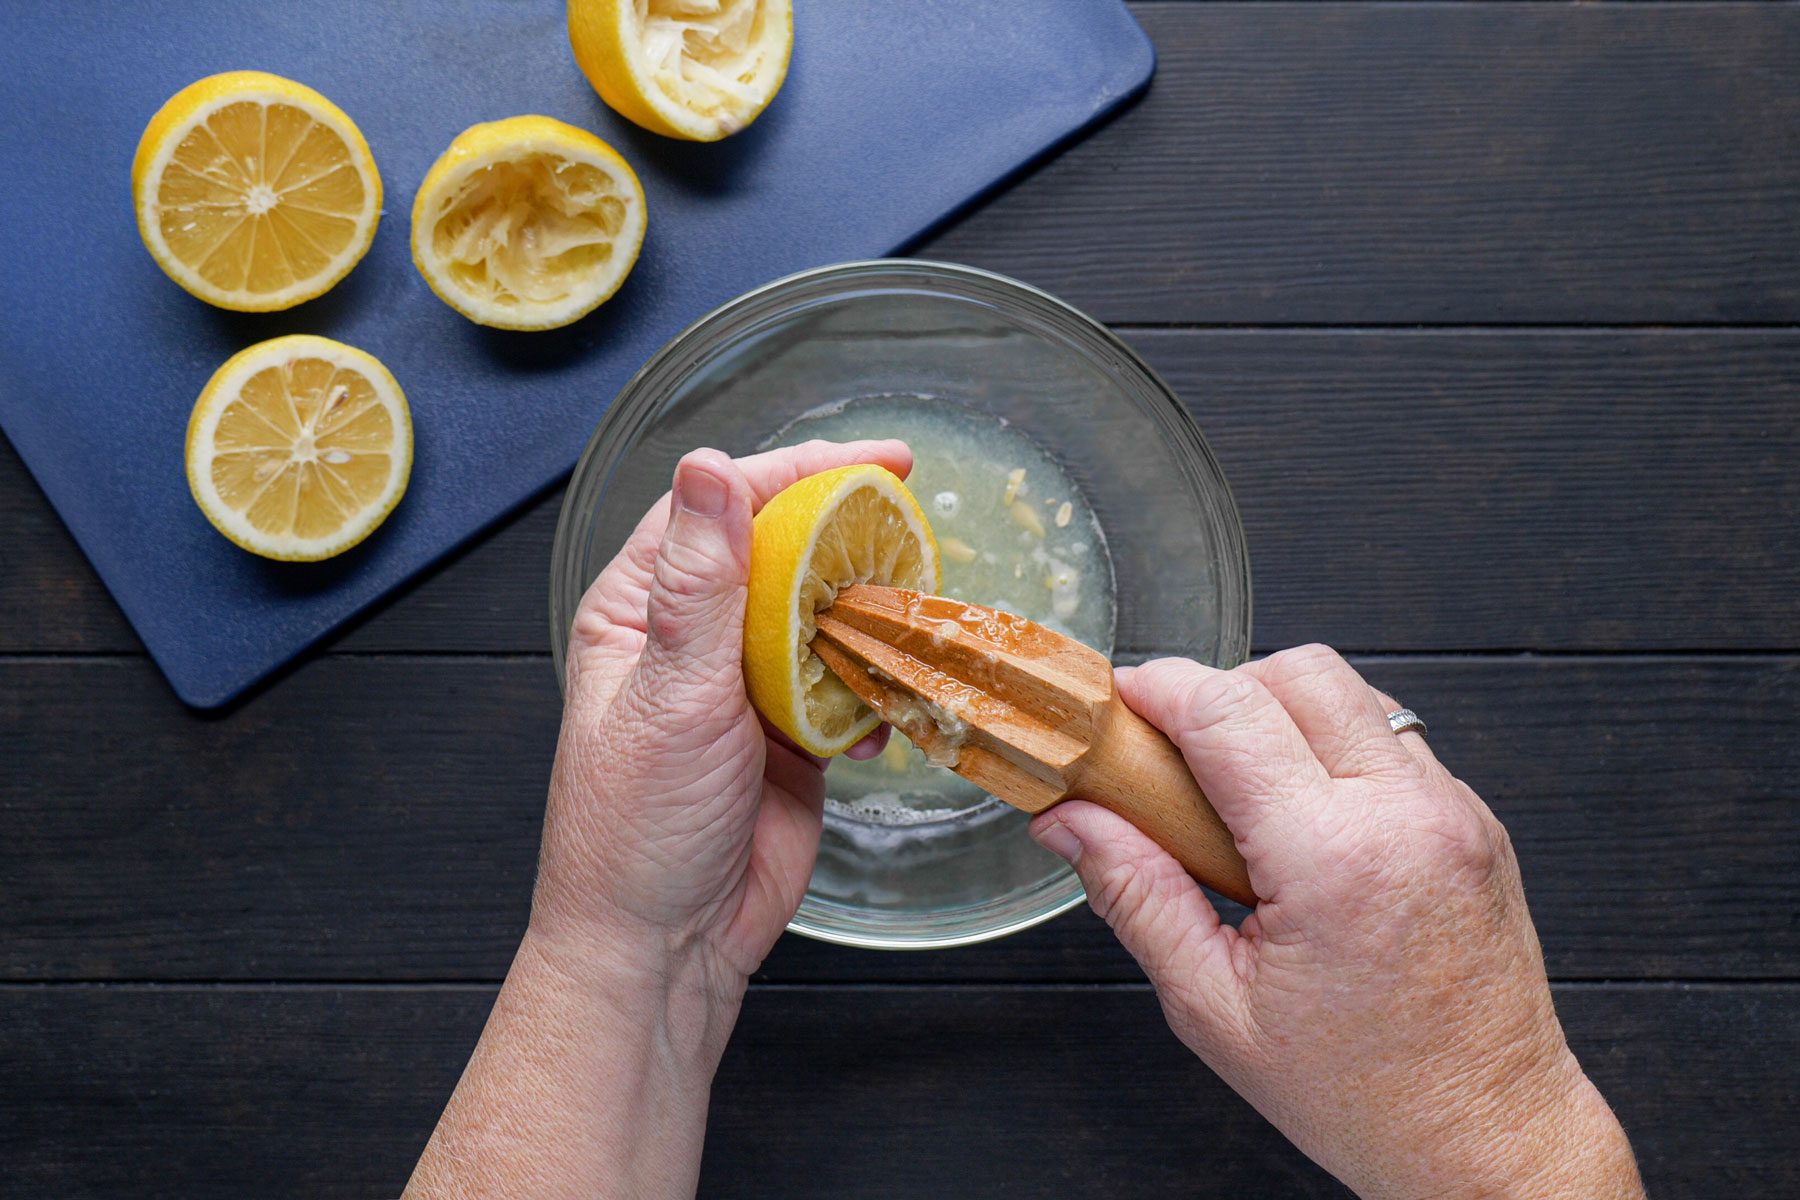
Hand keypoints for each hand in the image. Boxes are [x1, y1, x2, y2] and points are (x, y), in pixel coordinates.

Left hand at [534, 438, 909, 988]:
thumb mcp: (673, 694)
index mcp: (641, 609)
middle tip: (910, 516)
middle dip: (846, 533)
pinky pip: (847, 689)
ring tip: (910, 611)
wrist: (665, 947)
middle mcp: (694, 639)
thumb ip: (702, 583)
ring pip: (822, 618)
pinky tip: (882, 717)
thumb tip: (709, 467)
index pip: (722, 506)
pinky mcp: (792, 738)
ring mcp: (746, 688)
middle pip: (782, 552)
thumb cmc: (634, 830)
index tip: (872, 460)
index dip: (797, 470)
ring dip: (869, 615)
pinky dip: (875, 694)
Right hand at [1029, 645, 1642, 1198]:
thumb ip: (1134, 895)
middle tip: (1174, 755)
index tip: (1116, 707)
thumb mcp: (1213, 1008)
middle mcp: (1405, 814)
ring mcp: (1452, 810)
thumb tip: (1070, 822)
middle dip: (1220, 689)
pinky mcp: (1474, 821)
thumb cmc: (1364, 1095)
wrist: (1490, 1138)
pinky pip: (1392, 738)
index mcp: (1333, 859)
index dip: (1156, 689)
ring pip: (1351, 691)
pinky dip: (1335, 751)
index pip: (1227, 710)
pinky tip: (1305, 823)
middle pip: (1296, 670)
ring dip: (1282, 714)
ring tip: (1242, 796)